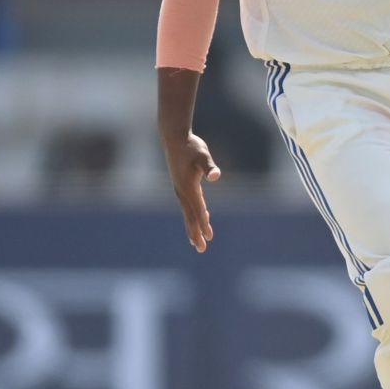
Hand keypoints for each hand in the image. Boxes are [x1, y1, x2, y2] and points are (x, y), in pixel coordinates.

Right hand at [162, 132, 220, 251]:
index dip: (203, 223)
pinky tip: (200, 220)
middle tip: (201, 249)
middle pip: (190, 216)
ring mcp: (180, 190)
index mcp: (188, 187)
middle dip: (196, 233)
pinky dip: (193, 216)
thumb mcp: (203, 155)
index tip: (207, 237)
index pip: (198, 209)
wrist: (174, 139)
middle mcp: (182, 191)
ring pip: (188, 213)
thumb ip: (209, 166)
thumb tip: (214, 176)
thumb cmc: (191, 146)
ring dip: (193, 227)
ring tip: (198, 242)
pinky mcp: (181, 187)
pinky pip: (188, 206)